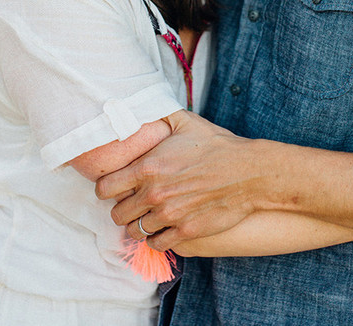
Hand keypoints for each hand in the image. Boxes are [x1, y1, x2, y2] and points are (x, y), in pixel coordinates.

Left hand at [95, 110, 262, 251]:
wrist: (247, 172)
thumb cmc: (217, 145)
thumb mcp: (186, 121)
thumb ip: (159, 116)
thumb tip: (141, 108)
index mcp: (147, 167)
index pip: (105, 188)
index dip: (108, 188)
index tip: (117, 186)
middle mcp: (153, 194)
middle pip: (117, 214)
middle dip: (123, 208)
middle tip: (135, 201)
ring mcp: (169, 215)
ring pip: (135, 231)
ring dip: (140, 223)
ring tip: (151, 214)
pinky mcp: (185, 231)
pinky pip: (157, 244)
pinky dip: (157, 238)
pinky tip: (165, 227)